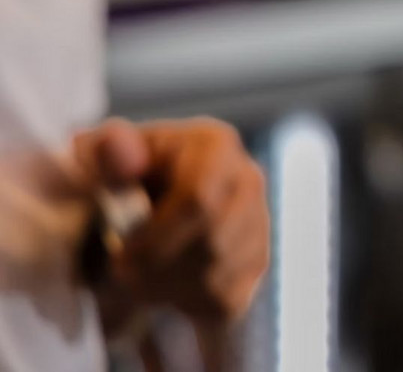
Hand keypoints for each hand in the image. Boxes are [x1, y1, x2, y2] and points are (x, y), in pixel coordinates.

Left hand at [74, 117, 269, 326]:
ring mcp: (259, 222)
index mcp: (215, 145)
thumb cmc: (115, 181)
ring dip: (166, 287)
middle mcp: (248, 180)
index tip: (120, 257)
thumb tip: (120, 149)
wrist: (134, 209)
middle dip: (160, 266)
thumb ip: (105, 151)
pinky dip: (184, 302)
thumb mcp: (98, 159)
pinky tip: (164, 282)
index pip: (200, 198)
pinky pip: (224, 300)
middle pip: (212, 243)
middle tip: (121, 273)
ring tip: (138, 274)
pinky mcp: (257, 263)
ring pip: (216, 276)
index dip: (157, 238)